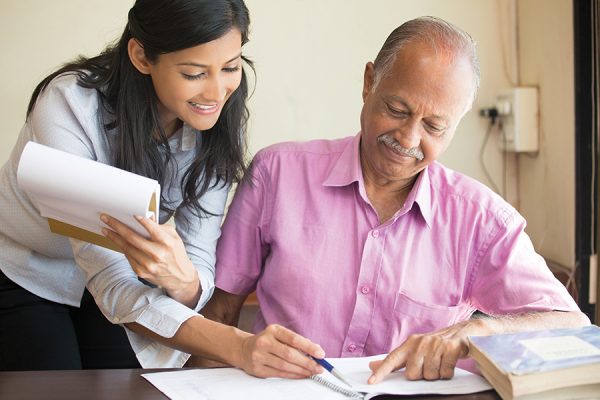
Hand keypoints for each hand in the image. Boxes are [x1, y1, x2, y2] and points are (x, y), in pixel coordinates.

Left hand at [100, 214, 199, 306]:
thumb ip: (161, 228)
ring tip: (106, 229)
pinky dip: (122, 247)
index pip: (152, 229)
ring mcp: (148, 264)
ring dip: (114, 237)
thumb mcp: (175, 238)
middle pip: (133, 238)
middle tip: (106, 218)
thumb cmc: (177, 254)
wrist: (180, 277)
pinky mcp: (141, 272)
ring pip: (127, 247)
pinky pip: (128, 256)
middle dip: (117, 226)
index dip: (142, 220)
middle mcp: (158, 254)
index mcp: (168, 243)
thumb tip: (147, 218)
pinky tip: (116, 240)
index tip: (131, 213)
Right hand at [238, 324, 325, 378]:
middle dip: (307, 362)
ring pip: (285, 366)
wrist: (244, 349)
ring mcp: (259, 356)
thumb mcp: (280, 335)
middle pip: (290, 354)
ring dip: (301, 371)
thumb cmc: (266, 341)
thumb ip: (297, 341)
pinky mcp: (257, 369)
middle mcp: (265, 341)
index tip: (320, 353)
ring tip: (312, 372)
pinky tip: (300, 375)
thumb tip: (316, 350)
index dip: (309, 347)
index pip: (294, 339)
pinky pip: (278, 374)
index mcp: (273, 330)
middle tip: (319, 367)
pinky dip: (292, 375)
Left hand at [368, 319, 485, 382]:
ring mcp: (436, 344)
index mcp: (410, 343)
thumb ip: (395, 360)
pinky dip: (448, 372)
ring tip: (441, 363)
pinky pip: (445, 372)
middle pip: (413, 373)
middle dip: (422, 375)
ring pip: (430, 375)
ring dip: (437, 374)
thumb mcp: (415, 349)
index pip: (392, 359)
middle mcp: (421, 342)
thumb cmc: (436, 344)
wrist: (463, 331)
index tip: (371, 381)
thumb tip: (373, 366)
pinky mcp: (451, 348)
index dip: (382, 371)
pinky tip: (449, 363)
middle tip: (430, 365)